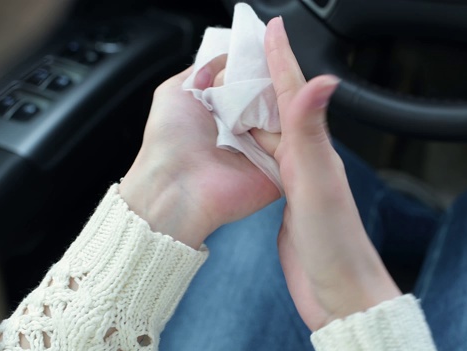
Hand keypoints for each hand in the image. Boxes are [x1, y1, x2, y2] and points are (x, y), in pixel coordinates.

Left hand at [120, 59, 279, 248]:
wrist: (176, 185)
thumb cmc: (169, 141)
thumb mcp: (177, 91)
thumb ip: (204, 69)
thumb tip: (229, 55)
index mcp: (225, 110)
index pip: (254, 80)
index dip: (261, 65)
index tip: (272, 48)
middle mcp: (247, 128)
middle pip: (274, 96)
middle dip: (277, 81)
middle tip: (281, 67)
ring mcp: (264, 148)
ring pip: (290, 116)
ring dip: (288, 101)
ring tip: (286, 89)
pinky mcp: (278, 168)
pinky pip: (297, 142)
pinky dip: (296, 127)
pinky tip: (292, 113)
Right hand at [262, 18, 400, 330]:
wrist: (340, 291)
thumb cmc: (335, 243)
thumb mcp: (318, 182)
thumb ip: (312, 132)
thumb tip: (322, 79)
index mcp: (313, 150)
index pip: (294, 94)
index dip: (281, 60)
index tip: (271, 29)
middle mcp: (307, 159)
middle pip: (282, 106)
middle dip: (265, 75)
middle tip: (248, 49)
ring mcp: (297, 179)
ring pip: (273, 132)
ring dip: (256, 107)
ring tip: (237, 87)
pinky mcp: (287, 199)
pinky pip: (266, 159)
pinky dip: (252, 142)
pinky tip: (243, 140)